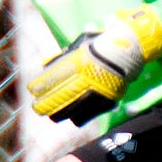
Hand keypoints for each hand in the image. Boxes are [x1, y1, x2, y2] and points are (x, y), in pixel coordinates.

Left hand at [27, 6, 161, 124]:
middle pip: (59, 97)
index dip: (40, 86)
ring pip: (72, 109)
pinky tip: (71, 118)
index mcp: (77, 63)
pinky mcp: (106, 101)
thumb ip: (62, 56)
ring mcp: (97, 91)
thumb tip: (44, 65)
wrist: (129, 49)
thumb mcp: (80, 43)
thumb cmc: (100, 44)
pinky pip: (88, 115)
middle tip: (37, 108)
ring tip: (51, 116)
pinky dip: (78, 117)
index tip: (32, 90)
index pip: (53, 78)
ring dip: (59, 114)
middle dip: (46, 104)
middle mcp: (86, 78)